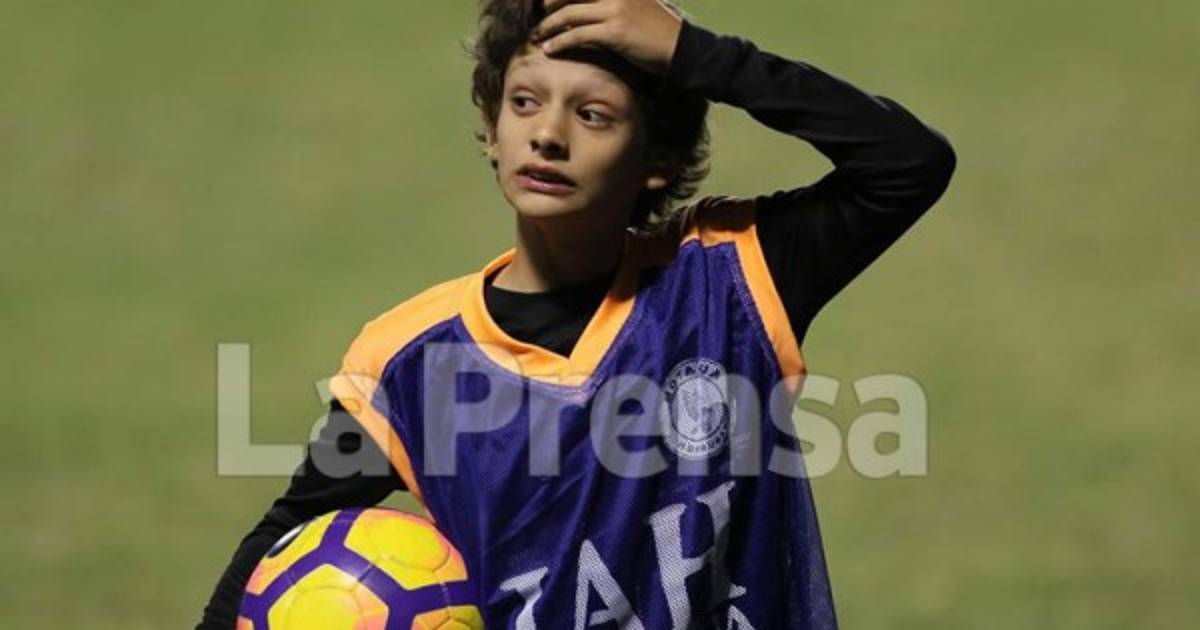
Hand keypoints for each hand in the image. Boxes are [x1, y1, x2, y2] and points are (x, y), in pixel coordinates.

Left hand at [532, 0, 682, 75]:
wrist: (681, 48)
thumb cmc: (659, 30)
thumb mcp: (638, 4)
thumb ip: (615, 1)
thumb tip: (592, 7)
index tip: (547, 1)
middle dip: (550, 3)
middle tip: (540, 14)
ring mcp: (615, 9)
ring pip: (569, 14)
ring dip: (548, 25)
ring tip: (537, 35)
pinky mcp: (614, 32)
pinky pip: (577, 35)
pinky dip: (559, 42)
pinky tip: (549, 49)